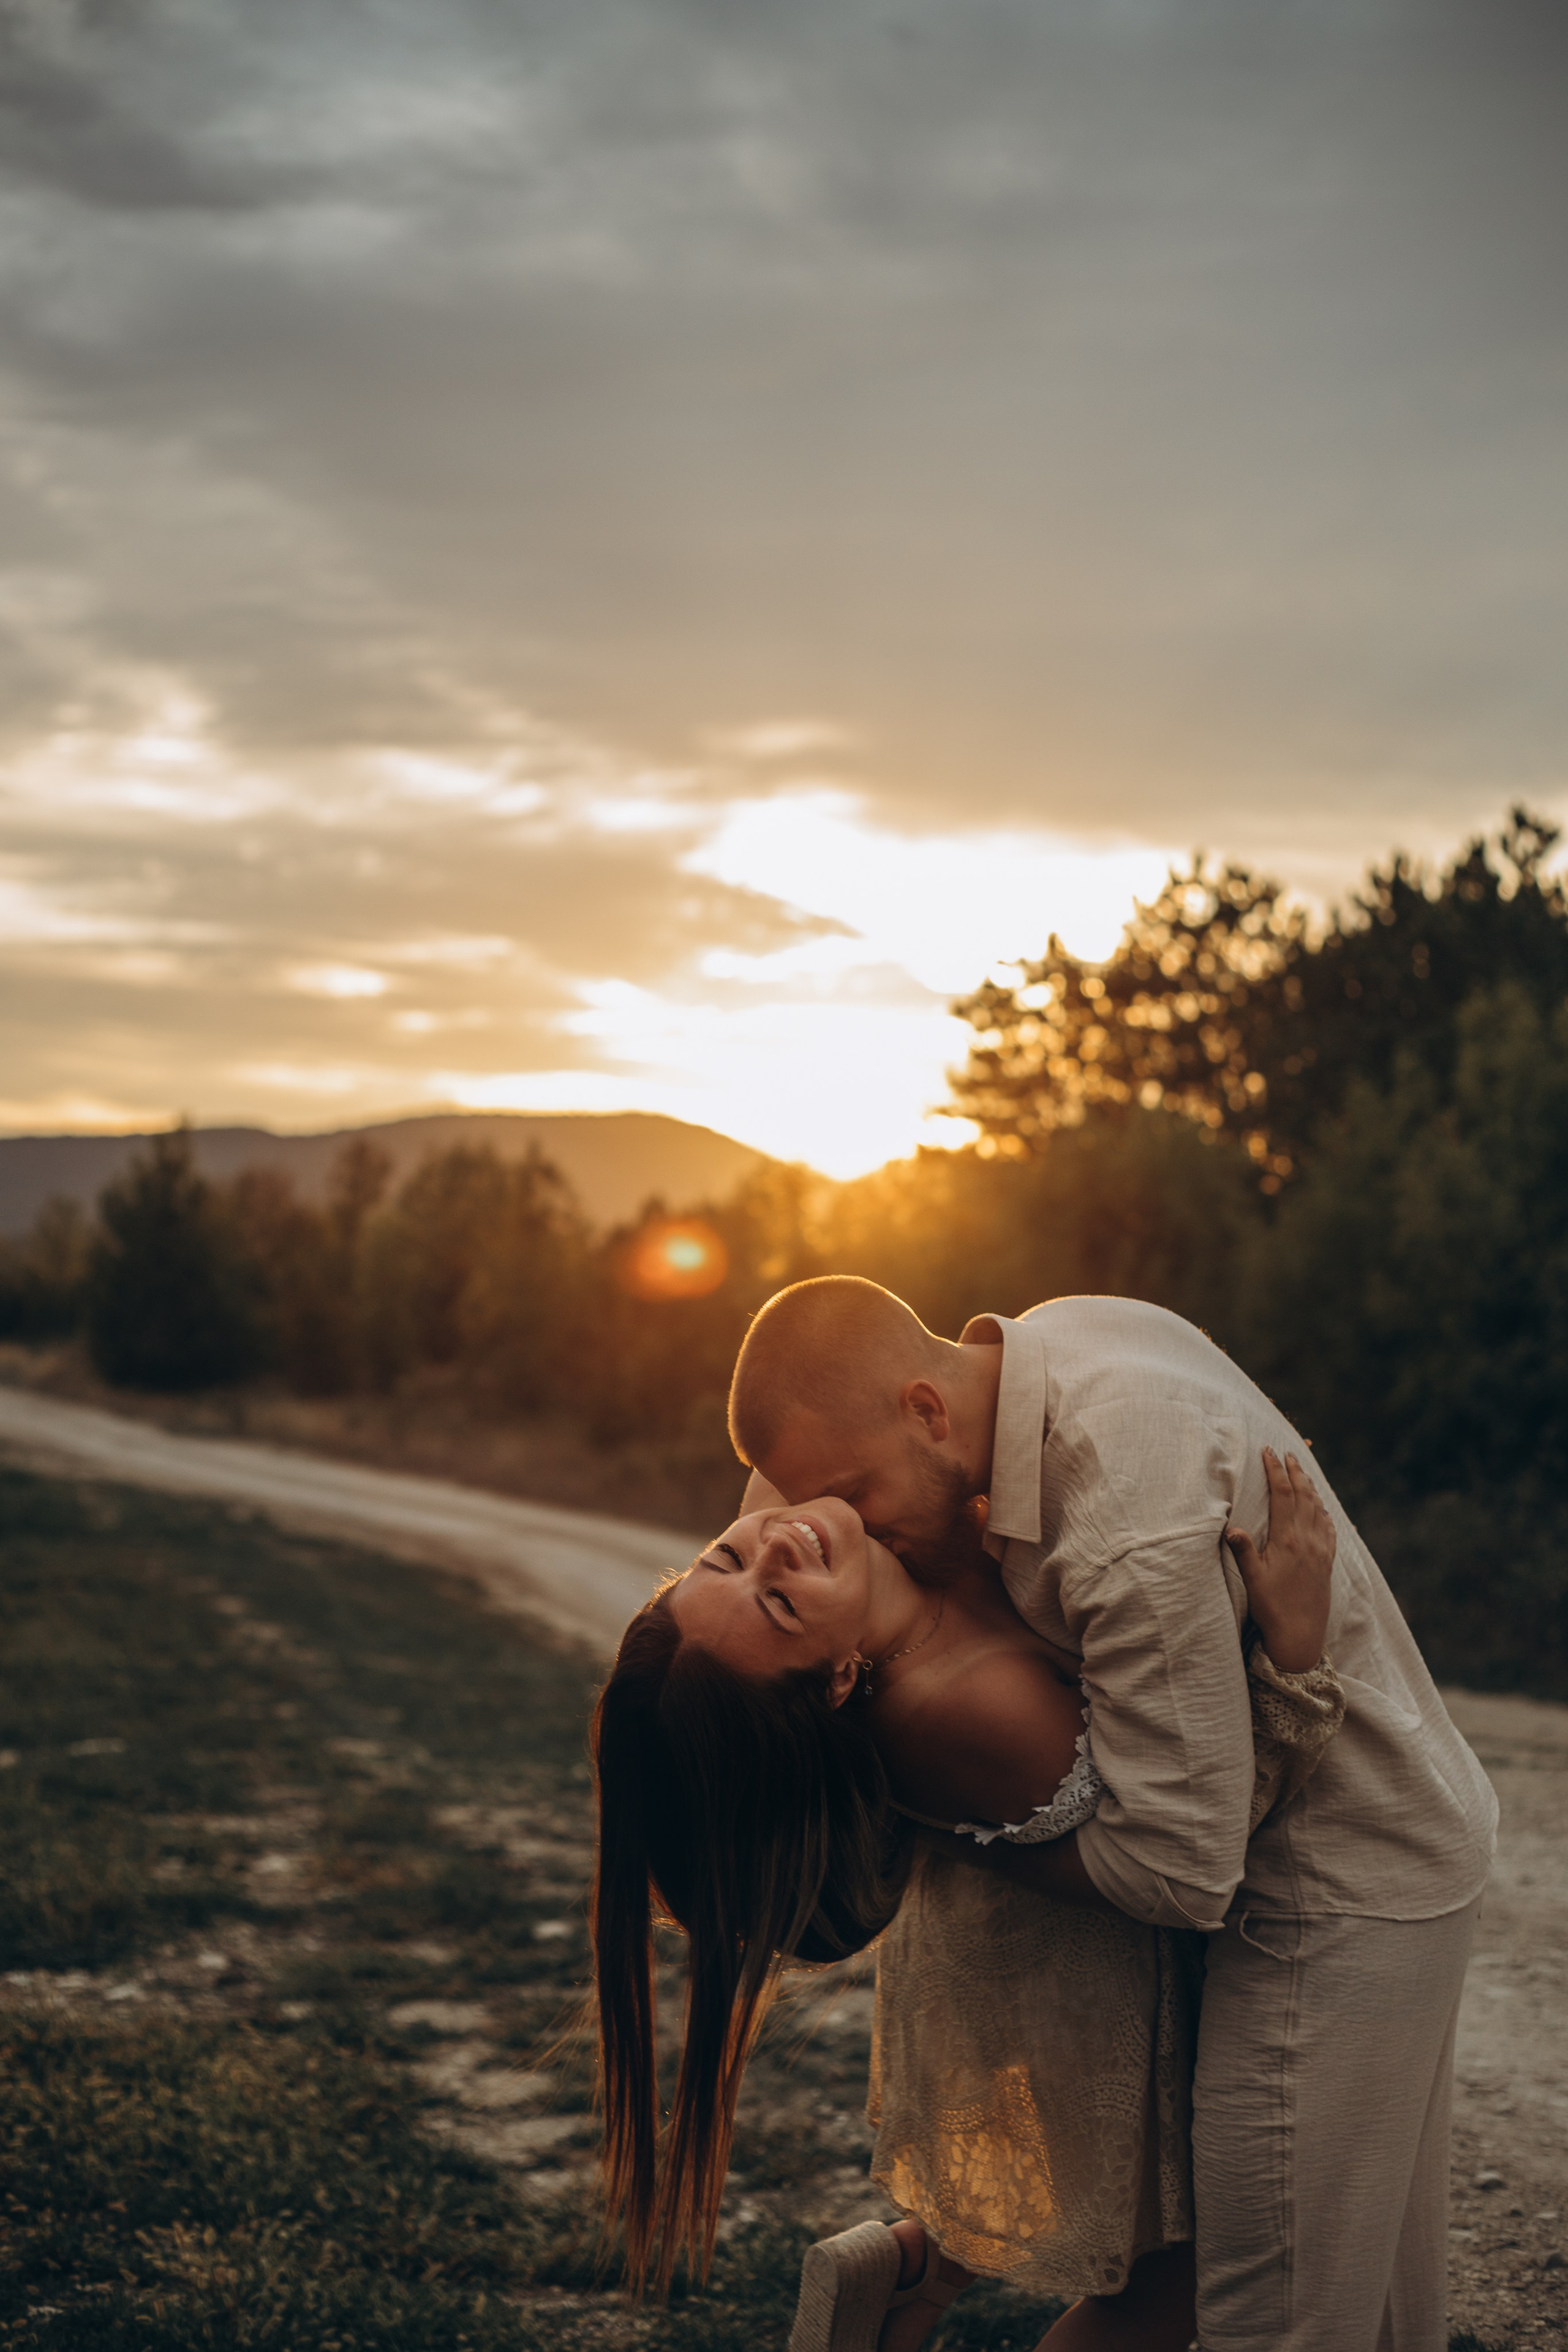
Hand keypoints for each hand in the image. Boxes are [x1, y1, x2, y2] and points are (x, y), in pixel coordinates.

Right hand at [1225, 1447, 1335, 1674]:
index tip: (1268, 1452)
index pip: (1283, 1495)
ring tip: (1302, 1472)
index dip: (1275, 1471)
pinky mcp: (1327, 1562)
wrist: (1301, 1635)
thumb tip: (1230, 1526)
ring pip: (1318, 1509)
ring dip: (1310, 1487)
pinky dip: (1324, 1512)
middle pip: (1304, 1495)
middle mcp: (1308, 1541)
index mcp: (1287, 1540)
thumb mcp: (1252, 1579)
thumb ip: (1243, 1550)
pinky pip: (1329, 1529)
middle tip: (1287, 1453)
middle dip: (1295, 1471)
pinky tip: (1321, 1508)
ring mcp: (1321, 1551)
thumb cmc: (1272, 1607)